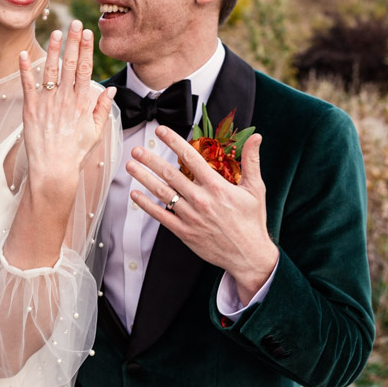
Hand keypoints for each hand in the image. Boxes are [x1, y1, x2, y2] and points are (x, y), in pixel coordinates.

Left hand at [18, 19, 115, 201]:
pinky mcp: (31, 110)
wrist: (54, 170)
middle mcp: (65, 99)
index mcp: (82, 102)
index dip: (86, 49)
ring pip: (50, 70)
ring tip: (55, 31)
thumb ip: (102, 108)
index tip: (87, 32)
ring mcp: (48, 103)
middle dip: (72, 41)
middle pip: (70, 64)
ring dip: (53, 49)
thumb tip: (111, 89)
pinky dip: (25, 69)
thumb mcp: (95, 132)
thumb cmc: (75, 152)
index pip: (86, 69)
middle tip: (73, 22)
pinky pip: (27, 86)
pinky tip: (23, 53)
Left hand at [128, 128, 277, 304]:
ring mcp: (190, 216)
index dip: (174, 141)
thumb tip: (257, 137)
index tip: (161, 130)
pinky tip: (135, 195)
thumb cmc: (252, 221)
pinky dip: (146, 205)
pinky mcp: (184, 232)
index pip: (191, 157)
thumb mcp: (256, 189)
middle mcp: (201, 199)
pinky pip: (161, 216)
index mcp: (216, 186)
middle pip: (170, 174)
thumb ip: (252, 161)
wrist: (249, 255)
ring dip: (144, 178)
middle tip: (137, 149)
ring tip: (131, 166)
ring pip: (162, 193)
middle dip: (151, 159)